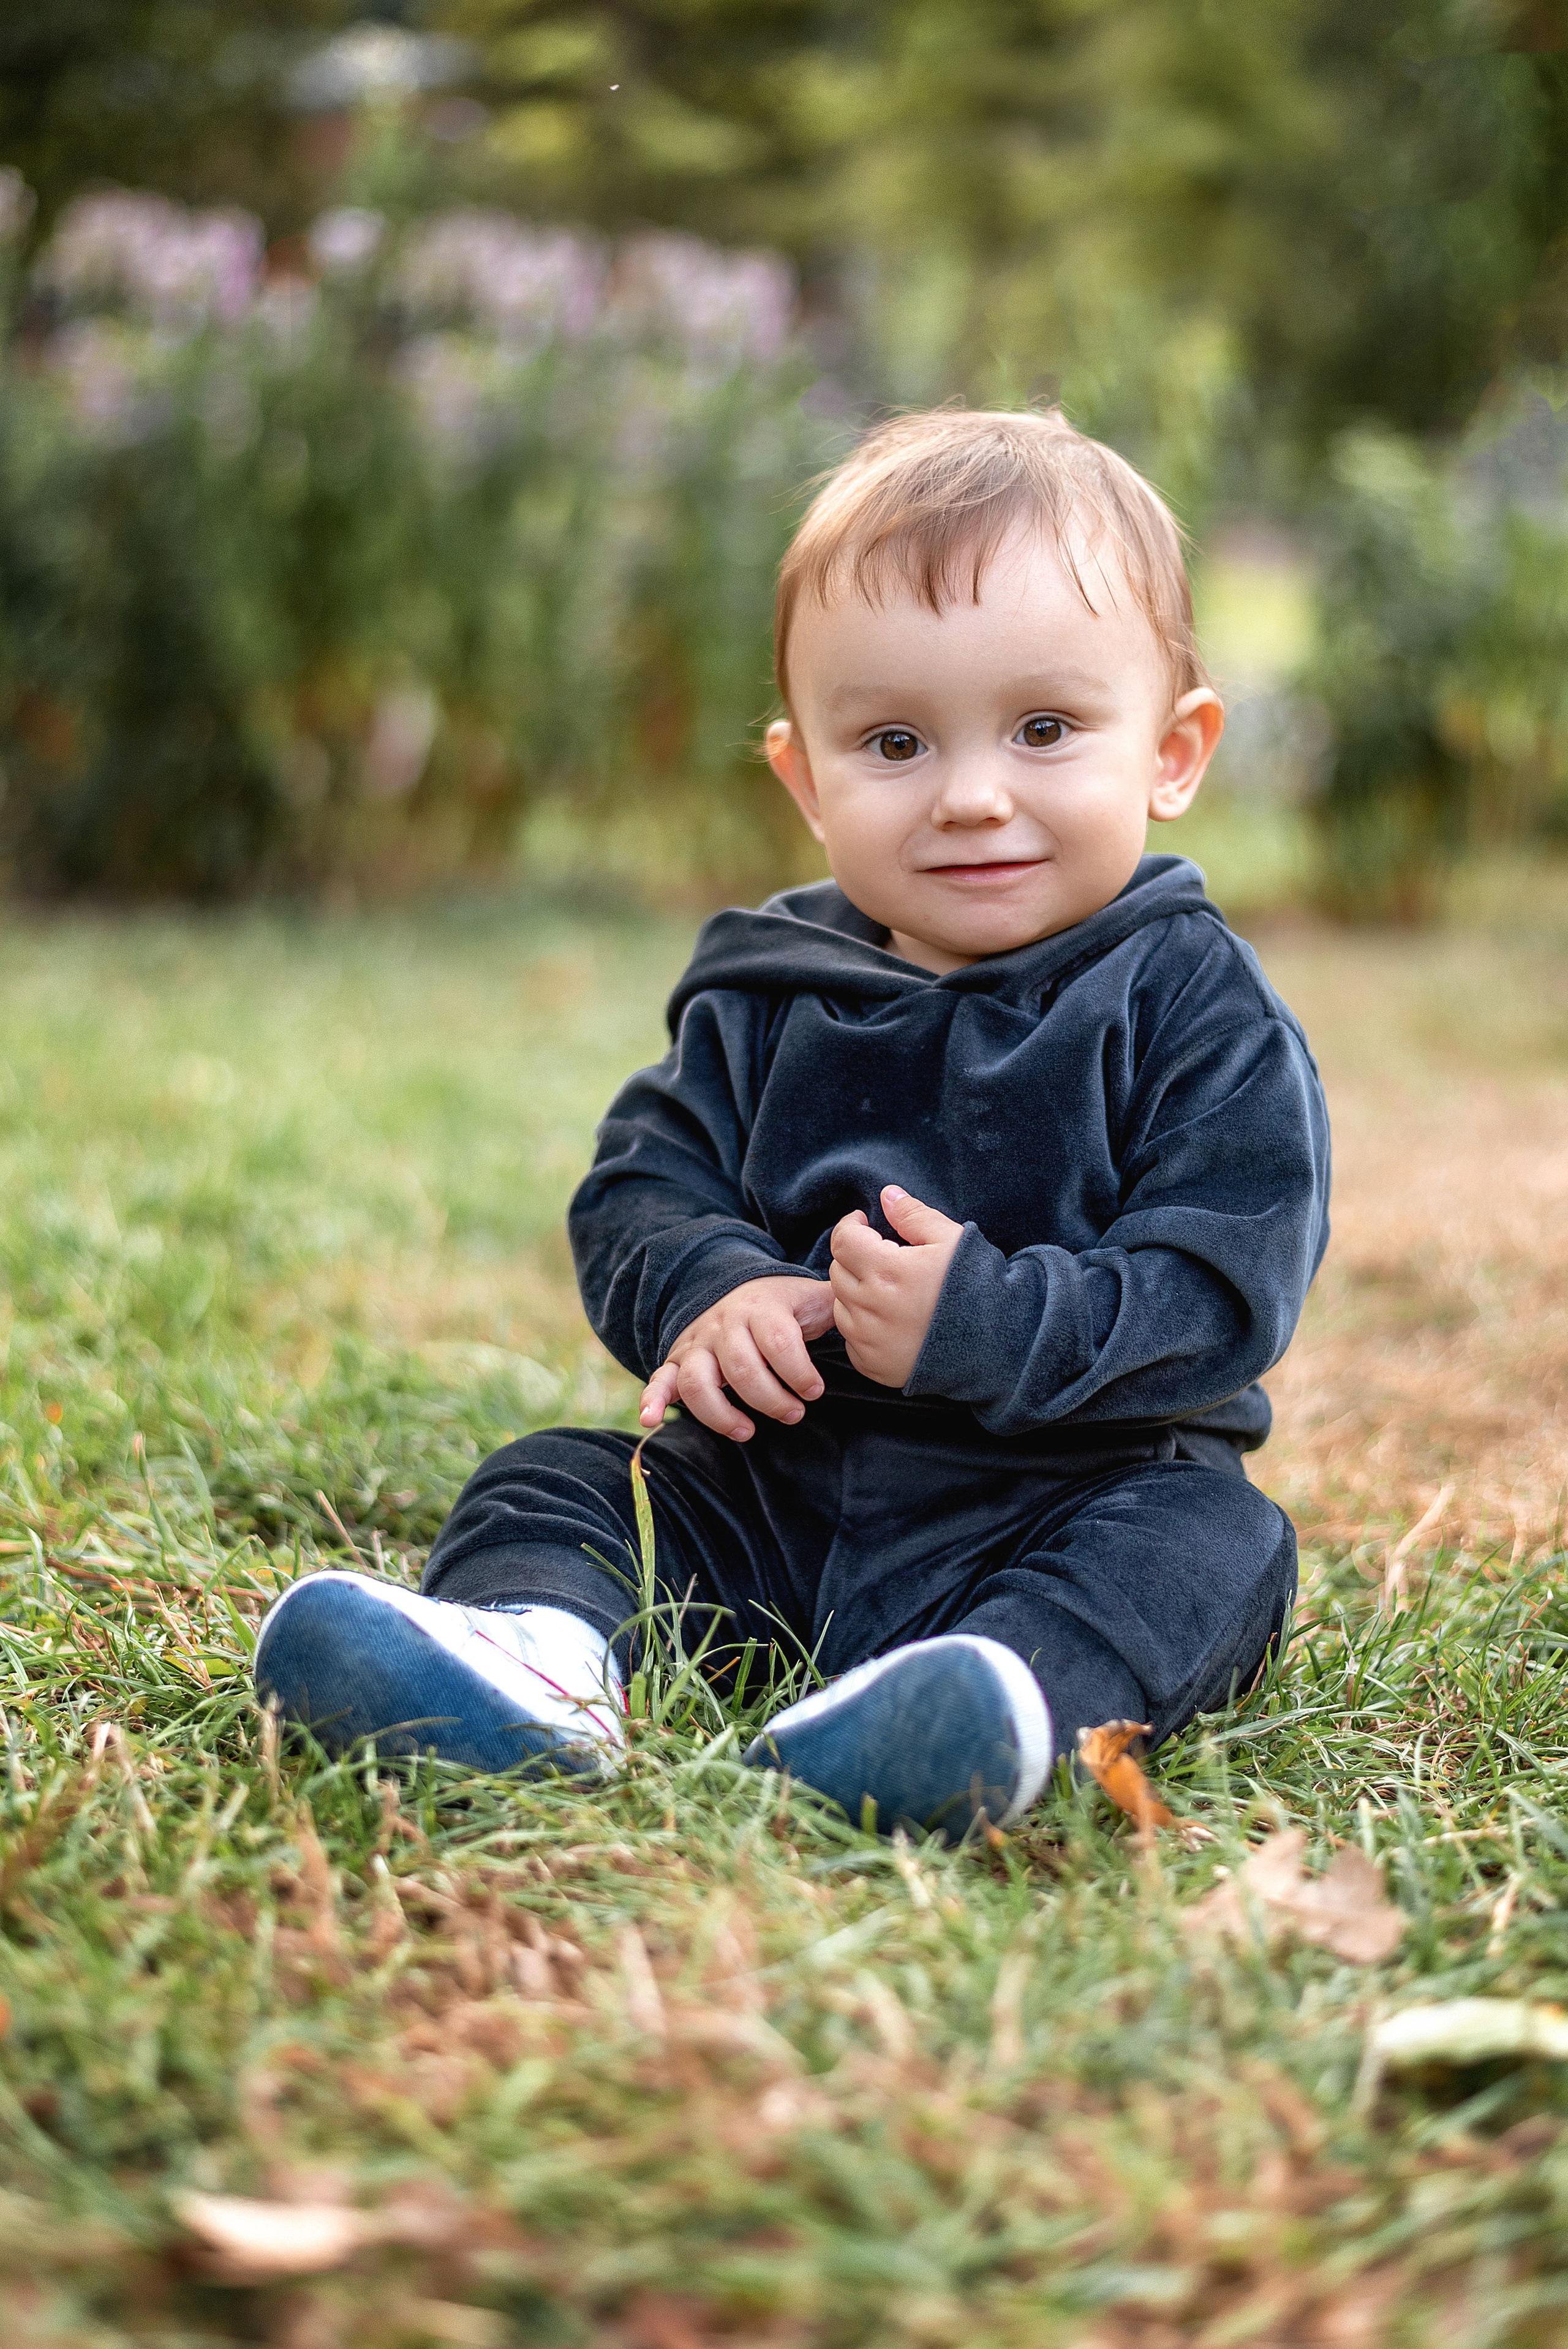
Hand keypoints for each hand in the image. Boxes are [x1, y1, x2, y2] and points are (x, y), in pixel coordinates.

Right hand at [638, 1275, 834, 1441]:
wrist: (736, 1288)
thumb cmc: (783, 1305)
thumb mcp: (811, 1298)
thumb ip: (839, 1304)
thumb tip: (873, 1308)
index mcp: (762, 1307)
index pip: (779, 1341)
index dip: (799, 1372)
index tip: (815, 1391)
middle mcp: (726, 1323)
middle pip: (741, 1367)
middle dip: (770, 1399)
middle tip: (794, 1414)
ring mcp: (699, 1343)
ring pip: (698, 1379)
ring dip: (721, 1412)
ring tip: (747, 1431)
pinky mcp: (679, 1360)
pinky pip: (660, 1378)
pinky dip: (652, 1399)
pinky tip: (651, 1420)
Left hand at [830, 1186, 963, 1387]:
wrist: (999, 1345)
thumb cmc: (979, 1287)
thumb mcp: (953, 1240)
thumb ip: (914, 1215)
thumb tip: (887, 1195)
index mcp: (887, 1269)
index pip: (843, 1240)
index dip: (850, 1226)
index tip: (863, 1223)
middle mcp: (871, 1306)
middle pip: (838, 1271)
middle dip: (855, 1257)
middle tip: (882, 1256)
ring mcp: (869, 1340)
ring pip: (840, 1305)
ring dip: (856, 1291)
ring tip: (889, 1289)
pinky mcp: (873, 1365)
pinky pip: (851, 1338)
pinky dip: (862, 1325)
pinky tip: (891, 1320)